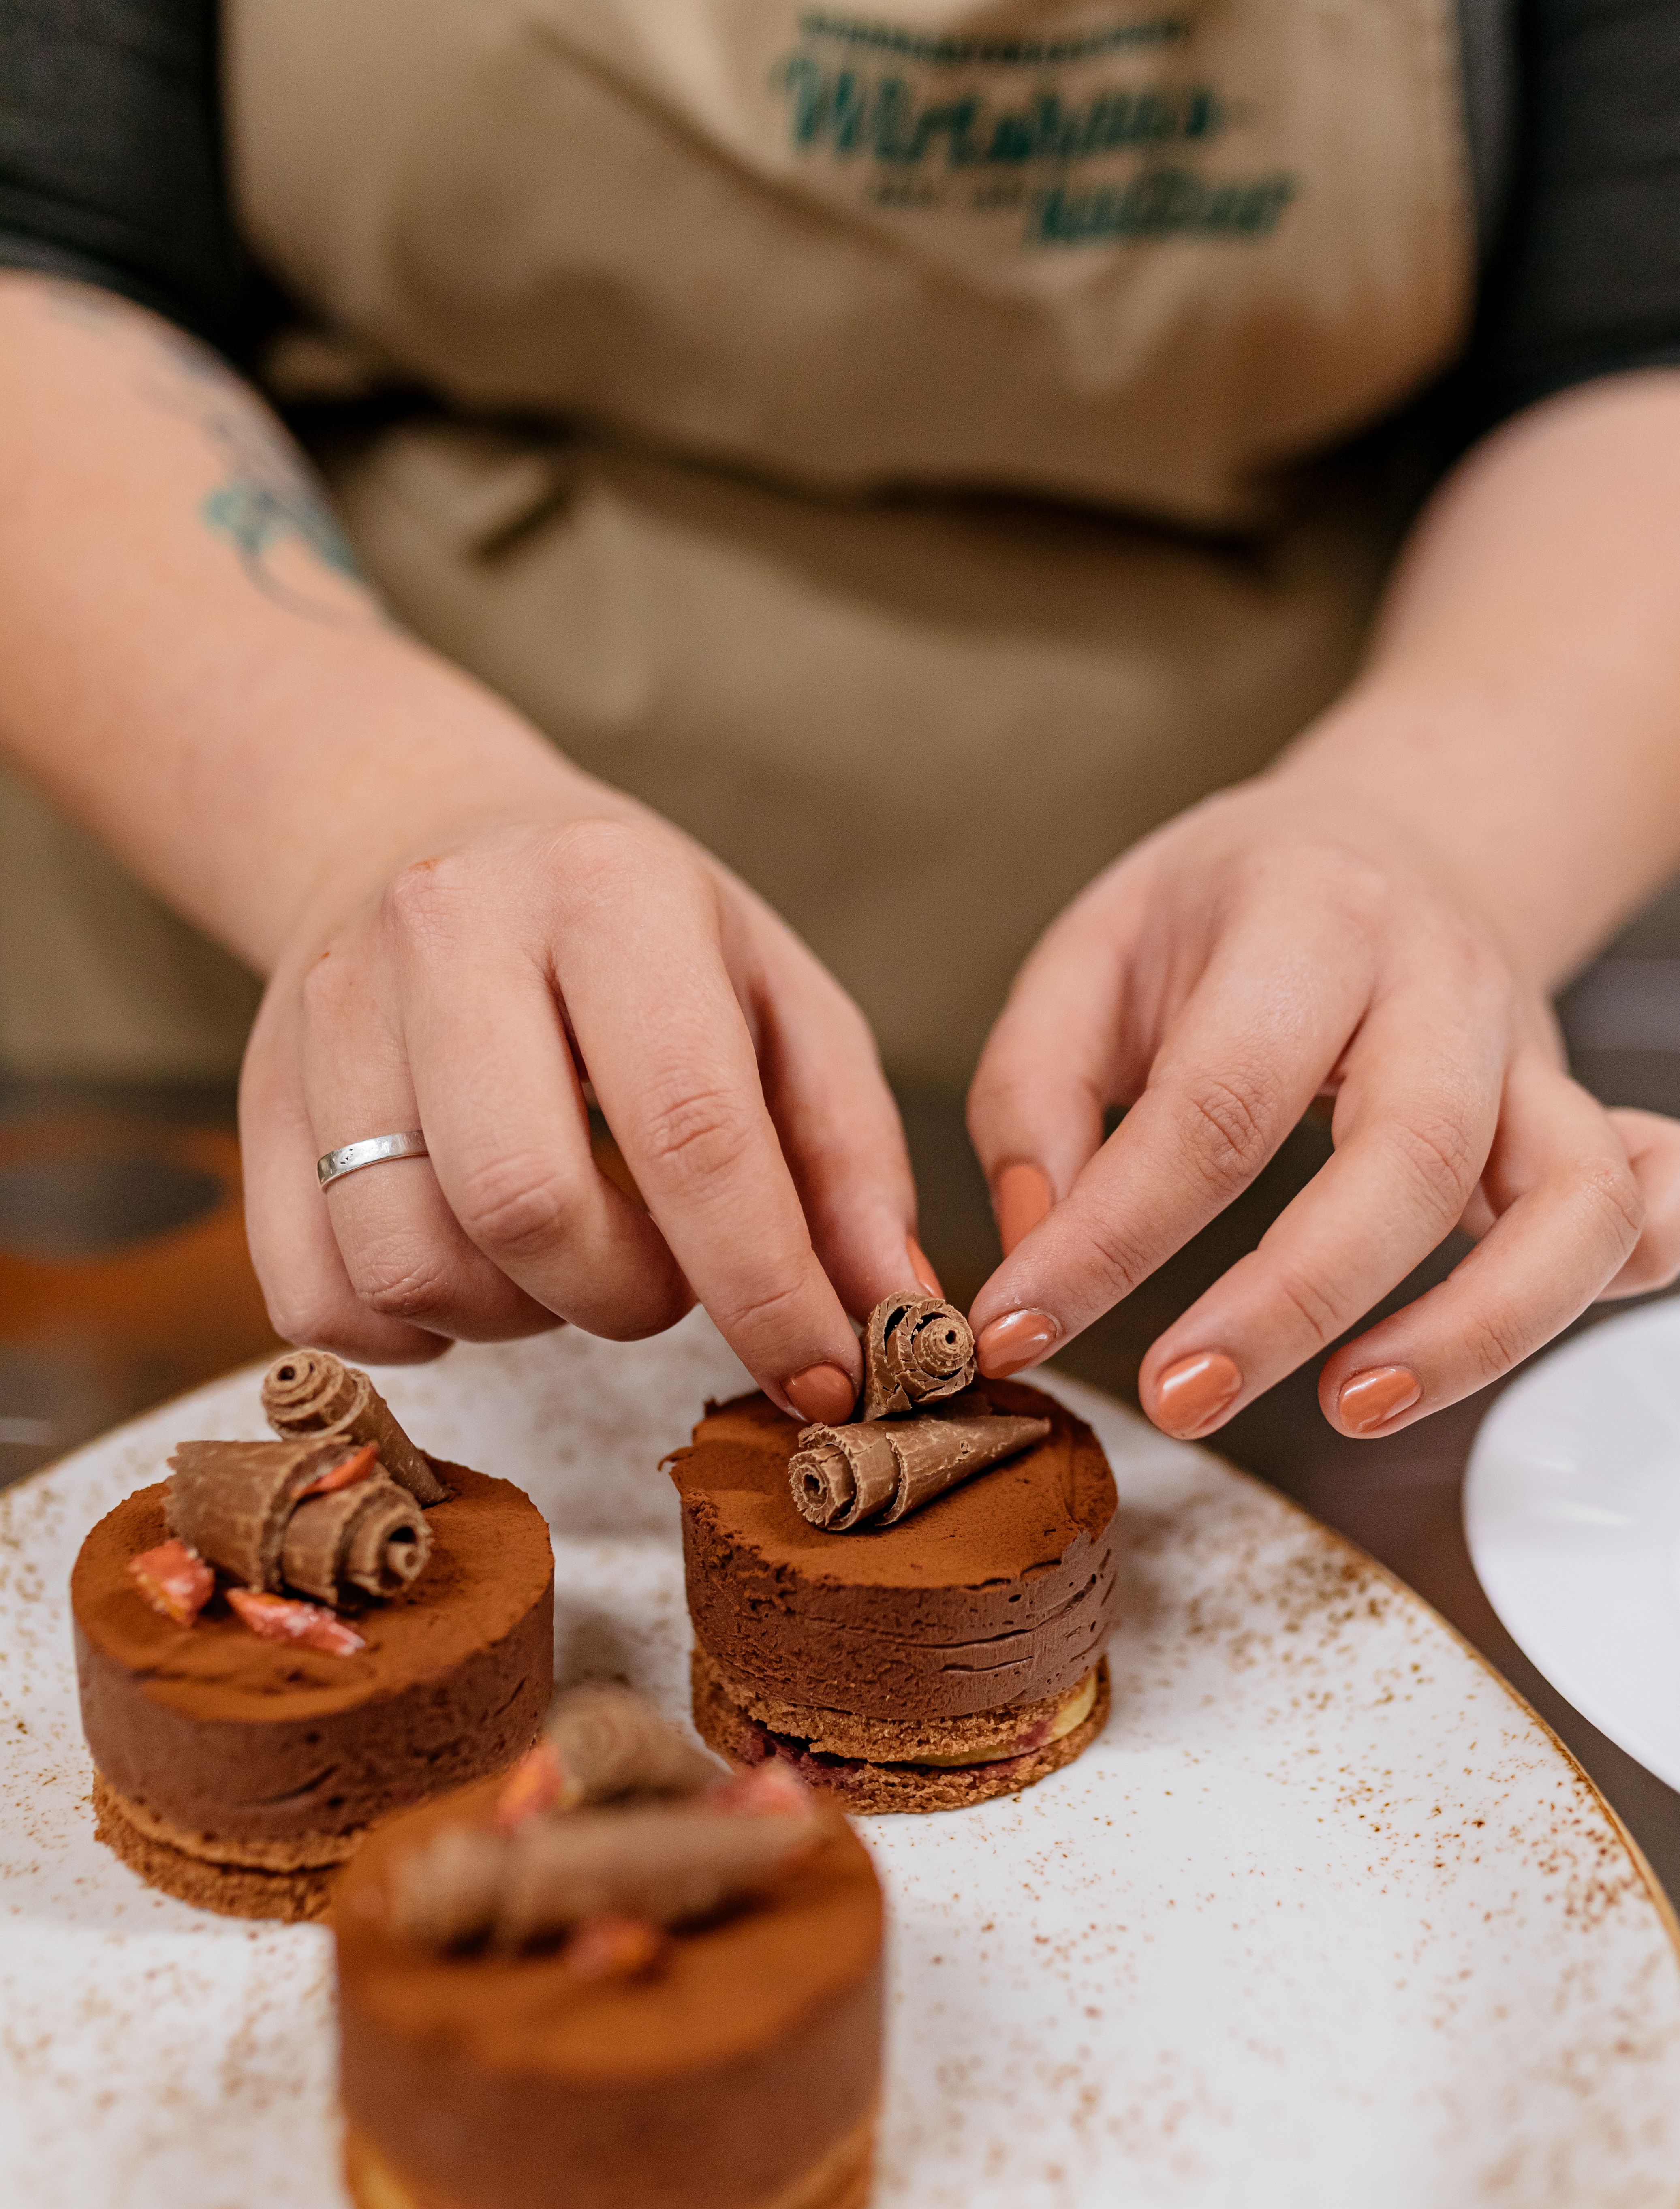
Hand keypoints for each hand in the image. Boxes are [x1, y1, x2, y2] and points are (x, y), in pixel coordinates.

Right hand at [241, 780, 925, 1420]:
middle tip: (667, 1280)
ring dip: (523, 1316)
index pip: (690, 1129)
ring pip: (416, 1266)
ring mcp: (330, 1016)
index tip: (823, 1375)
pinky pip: (322, 1298)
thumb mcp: (780, 1003)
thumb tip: (898, 1320)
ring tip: (572, 1257)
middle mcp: (450, 933)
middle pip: (529, 1205)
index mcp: (609, 892)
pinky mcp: (251, 1101)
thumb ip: (850, 1163)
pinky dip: (415, 1331)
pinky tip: (477, 1267)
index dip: (765, 1285)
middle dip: (629, 1298)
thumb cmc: (637, 942)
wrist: (420, 834)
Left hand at [963, 781, 1679, 1439]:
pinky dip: (1627, 1275)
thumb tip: (1038, 1254)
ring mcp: (1533, 1055)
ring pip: (1570, 1205)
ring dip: (1475, 1333)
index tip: (1020, 1331)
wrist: (1379, 838)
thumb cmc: (1228, 913)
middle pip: (1404, 1161)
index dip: (1109, 1241)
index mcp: (1307, 920)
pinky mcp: (1585, 1113)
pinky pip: (1659, 1199)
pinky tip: (1515, 1337)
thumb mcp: (1089, 958)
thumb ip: (1031, 1101)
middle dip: (1288, 1304)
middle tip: (1177, 1400)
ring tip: (1352, 1407)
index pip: (1213, 1105)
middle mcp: (1442, 983)